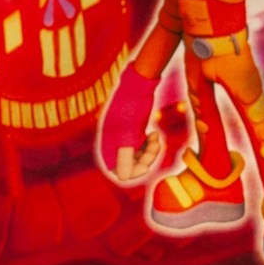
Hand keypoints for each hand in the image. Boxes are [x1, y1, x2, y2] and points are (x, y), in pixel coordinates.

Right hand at [98, 61, 163, 184]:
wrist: (138, 85)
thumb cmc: (131, 109)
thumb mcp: (129, 135)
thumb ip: (125, 157)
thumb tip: (123, 178)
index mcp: (107, 145)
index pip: (117, 170)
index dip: (133, 171)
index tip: (146, 165)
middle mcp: (114, 143)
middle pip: (129, 164)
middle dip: (145, 160)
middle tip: (155, 147)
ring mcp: (124, 137)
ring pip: (137, 155)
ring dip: (149, 152)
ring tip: (156, 139)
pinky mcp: (133, 131)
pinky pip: (141, 146)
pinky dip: (149, 144)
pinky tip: (154, 135)